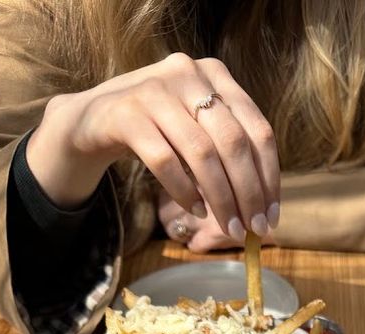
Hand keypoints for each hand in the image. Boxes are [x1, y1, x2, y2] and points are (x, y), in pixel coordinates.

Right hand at [26, 54, 279, 241]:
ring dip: (221, 199)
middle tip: (253, 229)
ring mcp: (156, 90)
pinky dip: (184, 192)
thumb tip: (263, 206)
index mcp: (215, 74)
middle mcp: (188, 74)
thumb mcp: (197, 129)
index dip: (269, 177)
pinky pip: (165, 161)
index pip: (258, 130)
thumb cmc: (157, 131)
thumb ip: (228, 152)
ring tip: (229, 227)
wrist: (93, 120)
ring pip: (202, 154)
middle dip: (248, 193)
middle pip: (234, 143)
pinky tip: (195, 211)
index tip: (271, 216)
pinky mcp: (126, 113)